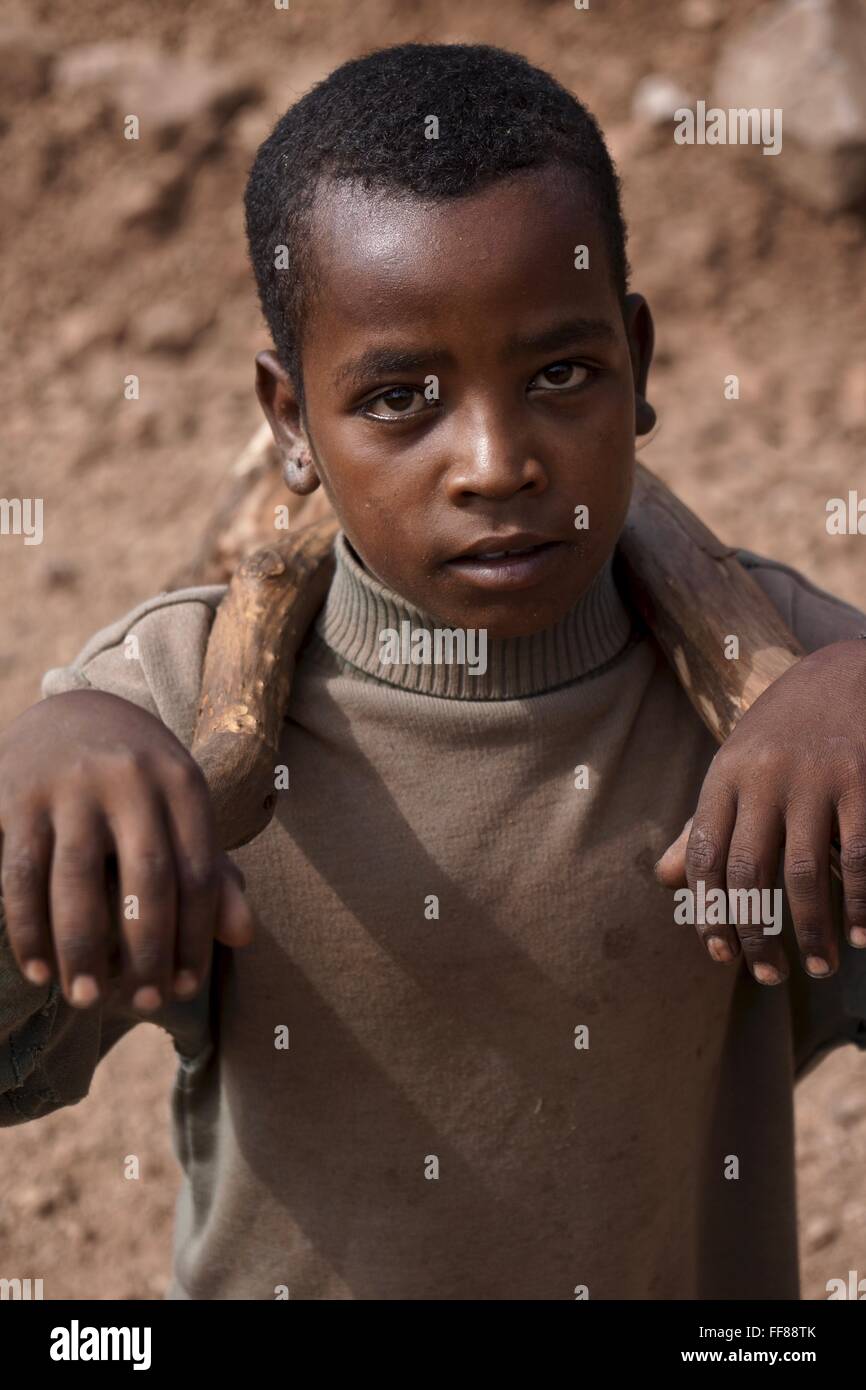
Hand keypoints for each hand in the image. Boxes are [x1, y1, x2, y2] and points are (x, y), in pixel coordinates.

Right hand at [0, 690, 253, 1011]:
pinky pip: (22, 874)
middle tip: (141, 1004)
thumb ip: (213, 875)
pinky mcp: (18, 796)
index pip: (198, 874)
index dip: (195, 938)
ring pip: (78, 881)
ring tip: (86, 999)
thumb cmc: (139, 784)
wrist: (70, 712)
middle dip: (146, 951)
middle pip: (147, 878)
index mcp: (182, 783)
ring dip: (82, 949)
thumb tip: (245, 938)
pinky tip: (38, 970)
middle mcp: (131, 778)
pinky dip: (28, 928)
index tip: (183, 989)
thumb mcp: (182, 813)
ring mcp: (71, 786)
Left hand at [654, 637, 865, 984]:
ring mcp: (816, 778)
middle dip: (755, 933)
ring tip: (817, 967)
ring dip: (810, 929)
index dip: (708, 912)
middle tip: (769, 976)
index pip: (703, 856)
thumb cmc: (783, 733)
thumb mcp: (735, 768)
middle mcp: (764, 777)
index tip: (719, 954)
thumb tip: (662, 880)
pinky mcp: (862, 780)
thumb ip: (703, 824)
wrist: (844, 670)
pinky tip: (860, 936)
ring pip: (803, 873)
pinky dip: (860, 904)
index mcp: (725, 776)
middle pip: (747, 872)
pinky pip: (859, 856)